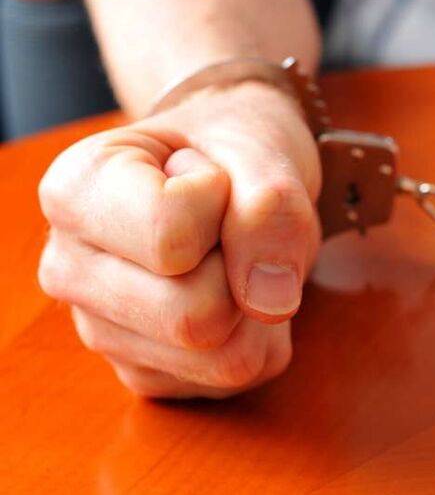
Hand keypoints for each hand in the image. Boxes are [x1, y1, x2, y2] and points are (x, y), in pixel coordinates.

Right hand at [38, 81, 321, 397]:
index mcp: (75, 191)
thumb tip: (270, 302)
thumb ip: (271, 209)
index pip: (171, 236)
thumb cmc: (231, 151)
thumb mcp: (262, 151)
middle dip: (244, 270)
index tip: (214, 180)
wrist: (227, 171)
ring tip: (232, 258)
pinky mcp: (144, 374)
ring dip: (259, 309)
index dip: (224, 204)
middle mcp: (68, 269)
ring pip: (222, 360)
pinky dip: (260, 337)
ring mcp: (102, 331)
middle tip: (230, 228)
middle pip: (194, 317)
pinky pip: (234, 378)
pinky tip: (233, 293)